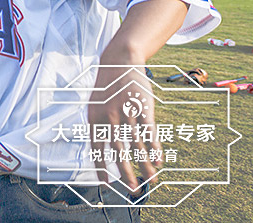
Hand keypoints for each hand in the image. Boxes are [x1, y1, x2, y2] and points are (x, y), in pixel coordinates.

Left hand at [88, 64, 158, 193]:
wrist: (118, 62)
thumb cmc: (106, 88)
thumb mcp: (95, 105)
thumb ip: (98, 126)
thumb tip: (101, 151)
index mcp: (94, 118)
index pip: (96, 148)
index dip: (101, 167)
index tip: (107, 184)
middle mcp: (109, 117)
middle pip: (119, 151)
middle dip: (126, 173)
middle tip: (133, 190)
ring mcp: (127, 111)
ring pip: (137, 144)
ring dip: (145, 165)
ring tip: (151, 180)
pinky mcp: (143, 106)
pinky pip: (149, 132)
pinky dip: (154, 147)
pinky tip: (158, 160)